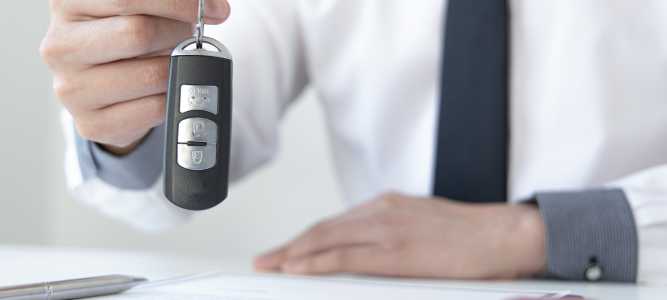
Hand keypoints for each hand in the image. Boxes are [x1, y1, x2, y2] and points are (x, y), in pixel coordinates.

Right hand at [40, 0, 230, 154]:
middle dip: (179, 33)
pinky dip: (172, 96)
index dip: (179, 2)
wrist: (105, 86)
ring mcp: (70, 88)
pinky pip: (155, 108)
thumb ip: (165, 1)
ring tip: (173, 60)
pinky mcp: (90, 124)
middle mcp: (60, 45)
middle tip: (193, 35)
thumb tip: (212, 4)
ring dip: (177, 67)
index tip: (216, 9)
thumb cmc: (125, 34)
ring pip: (152, 75)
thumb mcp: (140, 6)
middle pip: (139, 33)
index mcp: (67, 3)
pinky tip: (163, 87)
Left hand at [254, 192, 546, 278]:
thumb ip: (393, 238)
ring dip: (293, 254)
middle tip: (264, 260)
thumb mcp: (423, 228)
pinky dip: (316, 262)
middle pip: (322, 231)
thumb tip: (371, 258)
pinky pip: (345, 255)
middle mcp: (381, 212)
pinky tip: (297, 269)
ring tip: (271, 266)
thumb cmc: (471, 237)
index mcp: (387, 207)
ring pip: (326, 240)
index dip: (305, 239)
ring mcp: (386, 228)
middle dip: (289, 247)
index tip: (285, 250)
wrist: (505, 234)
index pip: (335, 225)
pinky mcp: (395, 249)